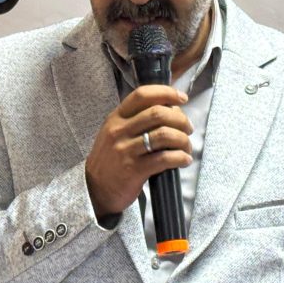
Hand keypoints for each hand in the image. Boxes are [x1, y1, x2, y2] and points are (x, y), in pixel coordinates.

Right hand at [85, 85, 192, 217]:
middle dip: (181, 120)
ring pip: (164, 135)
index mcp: (116, 117)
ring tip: (187, 147)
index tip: (182, 98)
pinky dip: (180, 158)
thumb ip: (136, 120)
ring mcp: (125, 150)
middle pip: (158, 113)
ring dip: (183, 140)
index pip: (142, 95)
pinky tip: (184, 160)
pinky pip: (164, 159)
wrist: (95, 189)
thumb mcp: (115, 132)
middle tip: (188, 129)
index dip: (166, 93)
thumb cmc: (111, 159)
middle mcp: (119, 130)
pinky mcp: (134, 170)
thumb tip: (171, 110)